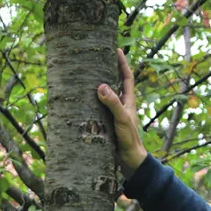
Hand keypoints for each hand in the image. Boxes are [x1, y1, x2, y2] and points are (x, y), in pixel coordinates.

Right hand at [97, 49, 146, 174]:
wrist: (129, 160)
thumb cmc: (129, 139)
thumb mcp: (121, 119)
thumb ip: (112, 103)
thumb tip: (101, 86)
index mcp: (128, 101)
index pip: (127, 77)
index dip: (122, 63)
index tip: (116, 49)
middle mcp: (122, 105)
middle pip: (115, 83)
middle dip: (108, 70)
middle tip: (97, 58)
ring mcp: (114, 114)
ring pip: (106, 96)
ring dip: (98, 86)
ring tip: (86, 75)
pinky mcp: (107, 123)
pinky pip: (98, 109)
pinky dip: (91, 102)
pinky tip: (81, 100)